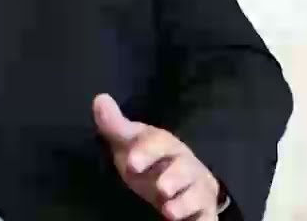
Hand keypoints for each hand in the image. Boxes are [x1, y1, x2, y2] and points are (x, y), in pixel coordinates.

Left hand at [93, 93, 221, 219]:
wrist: (182, 185)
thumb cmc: (150, 162)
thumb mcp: (130, 144)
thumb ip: (115, 126)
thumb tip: (99, 98)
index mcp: (167, 146)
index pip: (160, 143)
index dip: (147, 151)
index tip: (131, 162)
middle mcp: (186, 167)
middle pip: (185, 169)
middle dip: (174, 177)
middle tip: (161, 188)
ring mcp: (197, 190)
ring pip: (199, 194)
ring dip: (186, 202)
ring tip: (169, 211)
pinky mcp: (203, 212)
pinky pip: (207, 216)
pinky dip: (202, 220)